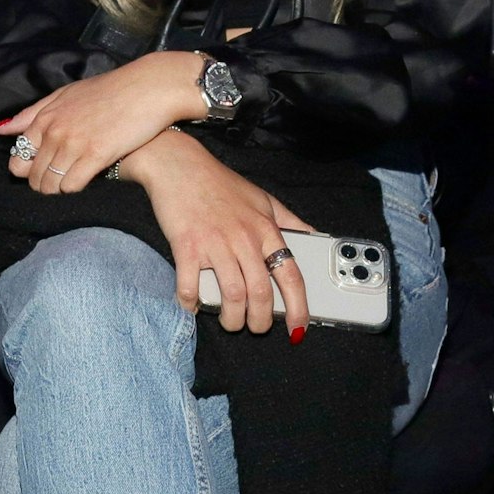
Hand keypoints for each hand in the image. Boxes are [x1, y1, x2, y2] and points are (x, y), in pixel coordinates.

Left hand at [0, 52, 204, 191]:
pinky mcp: (95, 155)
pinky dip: (75, 190)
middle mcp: (55, 131)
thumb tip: (1, 130)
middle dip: (44, 184)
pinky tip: (87, 181)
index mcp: (45, 117)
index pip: (19, 157)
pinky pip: (71, 186)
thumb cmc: (109, 90)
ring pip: (50, 185)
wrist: (147, 88)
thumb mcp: (66, 94)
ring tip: (73, 183)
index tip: (43, 170)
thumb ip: (33, 113)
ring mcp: (74, 143)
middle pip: (34, 176)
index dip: (28, 170)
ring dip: (59, 190)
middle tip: (61, 181)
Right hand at [120, 129, 314, 336]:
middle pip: (260, 294)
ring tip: (230, 322)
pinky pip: (191, 287)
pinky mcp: (187, 247)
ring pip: (232, 296)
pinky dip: (192, 304)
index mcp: (266, 229)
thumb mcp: (264, 199)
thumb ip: (290, 221)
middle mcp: (244, 238)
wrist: (179, 165)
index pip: (291, 276)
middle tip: (255, 327)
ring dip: (232, 319)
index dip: (298, 308)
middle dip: (260, 321)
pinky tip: (193, 306)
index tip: (299, 329)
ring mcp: (215, 244)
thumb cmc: (221, 184)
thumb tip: (314, 237)